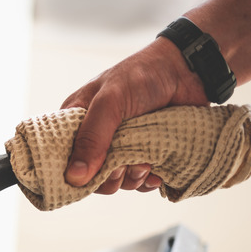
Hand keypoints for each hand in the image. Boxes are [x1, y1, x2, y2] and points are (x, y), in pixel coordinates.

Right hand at [61, 37, 208, 192]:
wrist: (187, 70)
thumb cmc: (142, 75)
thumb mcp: (110, 102)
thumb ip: (92, 138)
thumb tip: (75, 177)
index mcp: (78, 121)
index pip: (63, 157)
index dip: (73, 171)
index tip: (90, 175)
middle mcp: (97, 137)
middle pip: (92, 176)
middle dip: (109, 177)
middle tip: (123, 166)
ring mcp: (122, 147)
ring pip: (118, 181)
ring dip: (131, 178)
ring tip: (145, 163)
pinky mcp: (145, 154)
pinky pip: (141, 181)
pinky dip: (148, 180)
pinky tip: (156, 171)